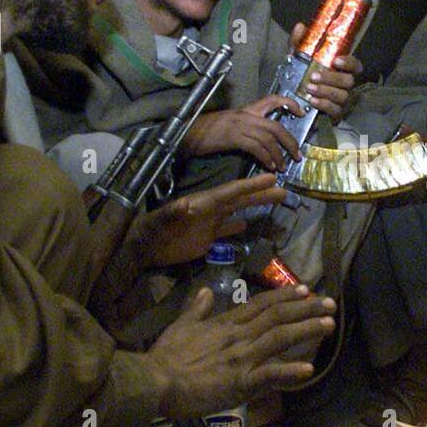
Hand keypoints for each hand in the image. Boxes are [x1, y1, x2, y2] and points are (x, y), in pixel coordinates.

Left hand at [131, 173, 286, 267]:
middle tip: (284, 190)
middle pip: (240, 199)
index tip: (270, 178)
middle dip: (261, 194)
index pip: (231, 192)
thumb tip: (186, 204)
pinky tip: (248, 225)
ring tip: (276, 201)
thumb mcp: (160, 221)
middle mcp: (210, 210)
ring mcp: (209, 223)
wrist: (143, 249)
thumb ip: (173, 212)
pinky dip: (238, 226)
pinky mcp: (206, 238)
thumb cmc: (150, 233)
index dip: (251, 185)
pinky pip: (226, 230)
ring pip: (237, 212)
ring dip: (256, 206)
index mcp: (203, 203)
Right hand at [147, 285, 337, 416]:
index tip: (305, 289)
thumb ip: (195, 309)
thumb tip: (203, 291)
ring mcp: (241, 358)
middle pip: (277, 317)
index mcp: (225, 324)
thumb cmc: (165, 357)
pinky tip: (309, 370)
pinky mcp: (239, 382)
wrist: (153, 382)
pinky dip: (289, 371)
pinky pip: (269, 375)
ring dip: (306, 329)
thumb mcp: (180, 326)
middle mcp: (238, 336)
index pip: (260, 305)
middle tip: (330, 301)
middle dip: (305, 308)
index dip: (284, 296)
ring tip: (329, 323)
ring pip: (279, 338)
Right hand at [184, 97, 303, 170]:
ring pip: (268, 139)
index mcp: (247, 110)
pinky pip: (256, 148)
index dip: (289, 103)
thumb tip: (265, 142)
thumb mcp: (232, 124)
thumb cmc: (209, 130)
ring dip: (279, 155)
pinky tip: (269, 166)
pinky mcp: (234, 137)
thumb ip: (248, 128)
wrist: (189, 133)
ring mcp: (240, 125)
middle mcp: (246, 115)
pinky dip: (266, 158)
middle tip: (297, 155)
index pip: (273, 99)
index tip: (301, 112)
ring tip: (283, 166)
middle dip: (290, 142)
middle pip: (276, 126)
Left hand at [290, 22, 363, 119]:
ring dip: (325, 91)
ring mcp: (342, 99)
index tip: (335, 61)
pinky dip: (324, 105)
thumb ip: (300, 42)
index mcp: (341, 70)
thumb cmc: (303, 73)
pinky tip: (312, 101)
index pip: (355, 65)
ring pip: (342, 96)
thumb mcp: (299, 56)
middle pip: (349, 81)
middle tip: (313, 76)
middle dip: (331, 78)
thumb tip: (300, 27)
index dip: (349, 63)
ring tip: (309, 88)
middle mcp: (345, 84)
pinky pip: (335, 111)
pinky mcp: (335, 113)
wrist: (295, 97)